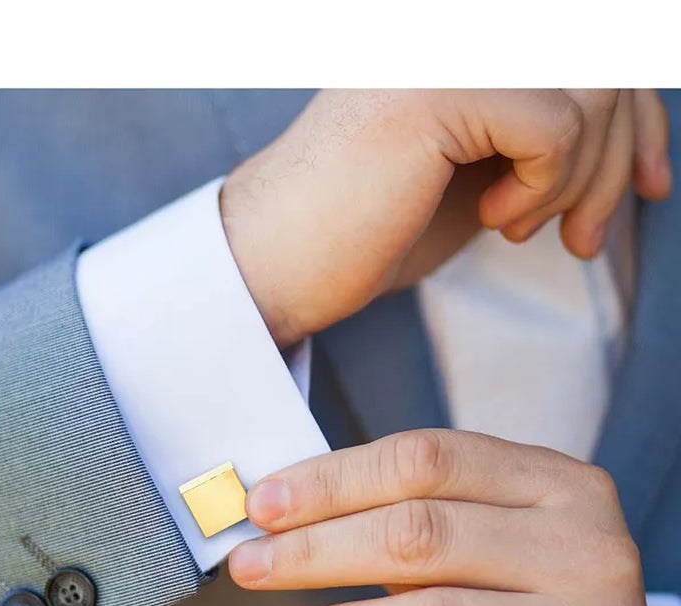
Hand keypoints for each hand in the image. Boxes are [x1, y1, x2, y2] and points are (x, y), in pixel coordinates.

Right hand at [221, 89, 671, 347]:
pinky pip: (557, 129)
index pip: (595, 50)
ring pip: (595, 90)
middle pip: (608, 63)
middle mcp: (458, 29)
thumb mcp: (479, 172)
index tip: (650, 185)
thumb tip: (630, 134)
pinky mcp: (437, 88)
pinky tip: (496, 220)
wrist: (277, 262)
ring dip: (583, 182)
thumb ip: (539, 135)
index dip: (641, 115)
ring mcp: (446, 47)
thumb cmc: (366, 227)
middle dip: (621, 160)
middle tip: (586, 239)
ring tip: (525, 229)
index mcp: (464, 45)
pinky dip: (544, 189)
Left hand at [229, 430, 680, 605]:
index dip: (331, 480)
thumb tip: (287, 514)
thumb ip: (414, 517)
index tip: (265, 506)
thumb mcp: (497, 540)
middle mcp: (590, 552)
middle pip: (419, 534)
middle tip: (252, 567)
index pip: (427, 460)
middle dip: (314, 551)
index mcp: (563, 486)